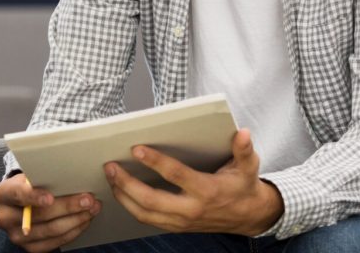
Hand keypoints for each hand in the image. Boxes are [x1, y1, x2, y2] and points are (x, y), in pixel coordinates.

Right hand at [0, 172, 99, 252]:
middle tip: (88, 199)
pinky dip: (73, 231)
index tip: (50, 197)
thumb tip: (71, 174)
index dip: (34, 196)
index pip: (17, 194)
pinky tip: (84, 221)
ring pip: (51, 230)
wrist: (22, 204)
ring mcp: (17, 236)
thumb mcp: (30, 175)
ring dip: (76, 219)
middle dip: (68, 206)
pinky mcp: (30, 249)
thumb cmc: (30, 184)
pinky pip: (56, 242)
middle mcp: (5, 217)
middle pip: (40, 215)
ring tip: (92, 209)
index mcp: (3, 194)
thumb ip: (43, 175)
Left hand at [104, 128, 282, 235]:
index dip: (155, 162)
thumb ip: (244, 150)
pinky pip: (148, 220)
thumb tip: (243, 133)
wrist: (249, 217)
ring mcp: (182, 221)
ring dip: (123, 196)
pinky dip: (131, 206)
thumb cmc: (244, 187)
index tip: (136, 149)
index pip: (175, 175)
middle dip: (127, 183)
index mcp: (207, 191)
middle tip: (110, 166)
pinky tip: (120, 192)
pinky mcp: (177, 227)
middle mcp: (191, 209)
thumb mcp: (248, 167)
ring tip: (110, 178)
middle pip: (151, 199)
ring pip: (145, 213)